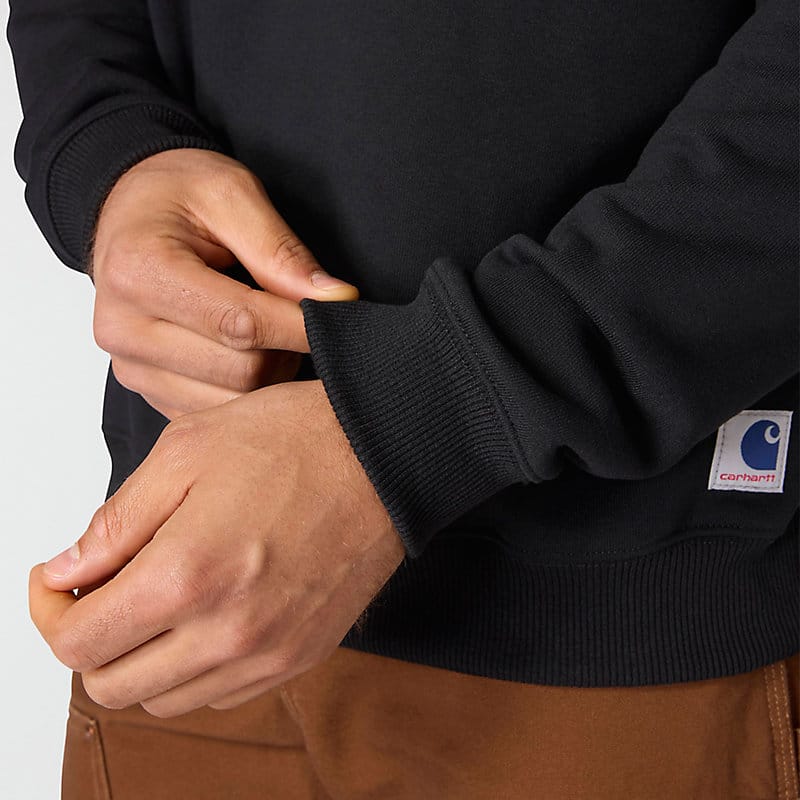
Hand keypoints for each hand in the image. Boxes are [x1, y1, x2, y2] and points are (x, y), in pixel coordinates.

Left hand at [29, 379, 404, 715]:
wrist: (383, 456)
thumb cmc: (295, 442)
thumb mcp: (186, 451)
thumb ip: (116, 520)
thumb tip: (69, 570)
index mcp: (188, 575)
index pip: (78, 643)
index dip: (50, 612)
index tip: (59, 581)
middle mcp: (228, 632)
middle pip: (112, 686)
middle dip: (90, 639)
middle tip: (104, 589)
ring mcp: (269, 653)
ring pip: (165, 699)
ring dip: (142, 659)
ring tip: (159, 600)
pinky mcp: (301, 655)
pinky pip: (221, 694)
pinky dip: (193, 668)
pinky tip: (205, 615)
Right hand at [89, 148, 358, 419]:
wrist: (128, 210)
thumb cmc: (178, 195)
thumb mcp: (232, 195)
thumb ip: (282, 252)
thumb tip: (337, 300)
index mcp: (139, 272)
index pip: (240, 323)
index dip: (300, 327)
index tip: (340, 319)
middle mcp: (121, 328)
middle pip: (240, 371)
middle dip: (285, 349)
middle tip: (295, 316)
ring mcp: (130, 366)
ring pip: (232, 402)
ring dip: (269, 374)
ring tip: (269, 330)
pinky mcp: (145, 389)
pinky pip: (214, 411)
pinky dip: (245, 390)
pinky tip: (246, 351)